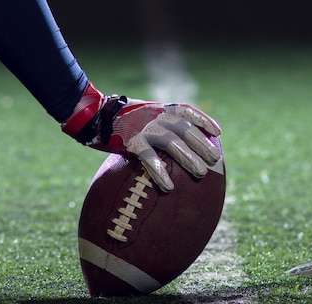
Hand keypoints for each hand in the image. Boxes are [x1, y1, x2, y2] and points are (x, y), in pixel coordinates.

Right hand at [62, 83, 221, 191]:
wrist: (93, 115)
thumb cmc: (120, 120)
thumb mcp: (144, 116)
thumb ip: (161, 125)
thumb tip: (179, 144)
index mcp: (161, 108)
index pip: (188, 111)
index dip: (204, 121)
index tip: (217, 132)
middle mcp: (157, 116)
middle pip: (186, 130)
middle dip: (202, 145)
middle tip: (214, 160)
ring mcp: (145, 128)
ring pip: (173, 144)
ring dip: (189, 159)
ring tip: (201, 173)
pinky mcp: (132, 141)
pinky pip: (150, 159)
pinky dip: (161, 173)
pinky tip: (169, 186)